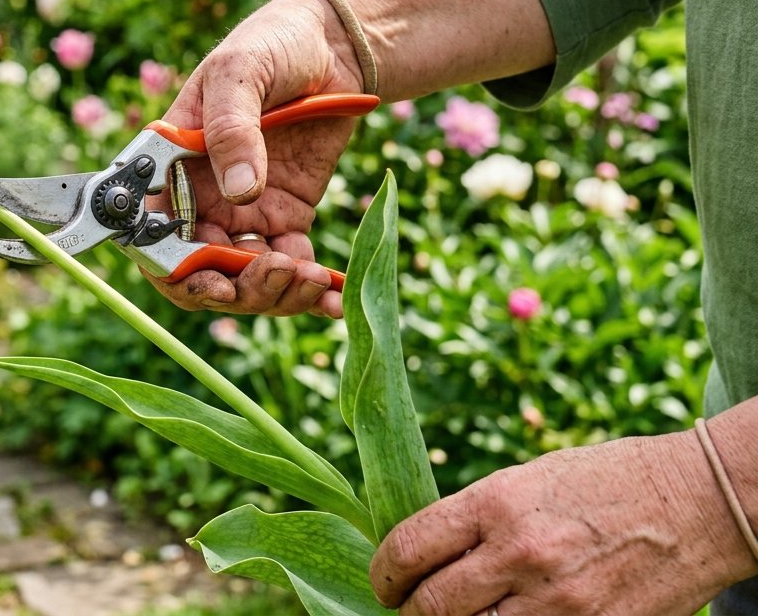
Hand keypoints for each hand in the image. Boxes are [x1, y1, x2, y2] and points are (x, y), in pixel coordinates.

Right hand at [147, 0, 365, 317]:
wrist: (336, 43)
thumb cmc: (272, 43)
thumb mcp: (241, 72)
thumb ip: (232, 130)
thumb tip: (239, 192)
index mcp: (170, 165)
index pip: (152, 233)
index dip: (174, 268)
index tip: (211, 278)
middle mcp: (199, 198)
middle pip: (200, 270)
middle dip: (235, 287)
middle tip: (277, 274)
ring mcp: (243, 212)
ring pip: (244, 278)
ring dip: (274, 293)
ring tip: (311, 279)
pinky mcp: (286, 217)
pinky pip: (289, 266)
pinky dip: (309, 289)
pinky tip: (332, 295)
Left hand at [369, 433, 757, 615]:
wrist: (697, 500)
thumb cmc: (605, 480)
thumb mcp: (527, 480)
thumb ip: (476, 519)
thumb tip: (425, 555)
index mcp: (495, 502)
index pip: (407, 549)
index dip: (384, 575)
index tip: (386, 584)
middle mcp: (519, 552)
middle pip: (430, 606)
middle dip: (412, 612)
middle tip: (412, 609)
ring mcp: (557, 600)